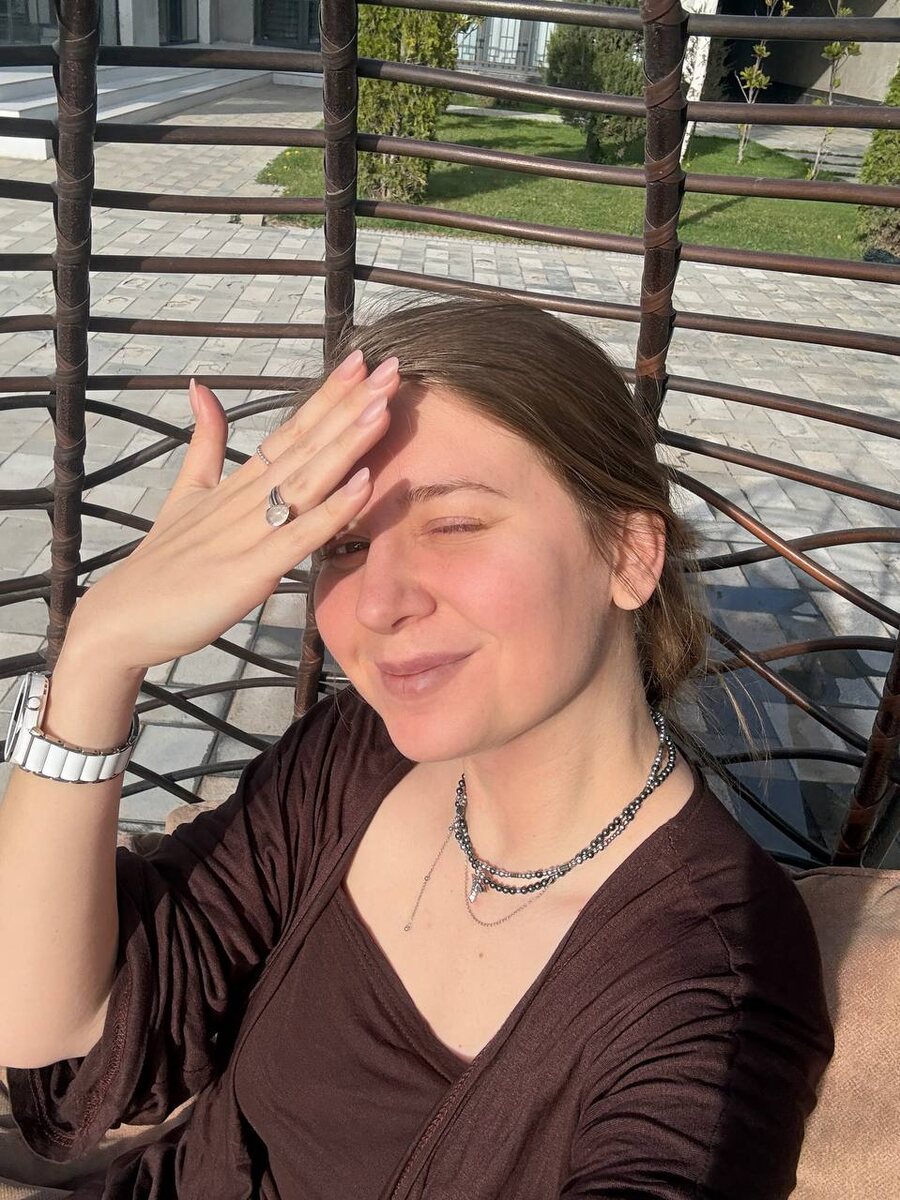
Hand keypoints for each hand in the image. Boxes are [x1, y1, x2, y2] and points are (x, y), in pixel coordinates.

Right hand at [66, 352, 398, 673]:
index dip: (328, 396)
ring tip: (382, 406)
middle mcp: (245, 499)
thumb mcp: (186, 493)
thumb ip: (205, 444)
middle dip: (349, 405)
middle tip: (389, 366)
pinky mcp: (249, 571)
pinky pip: (299, 536)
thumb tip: (202, 389)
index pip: (290, 430)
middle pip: (306, 444)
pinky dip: (332, 509)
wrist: (121, 620)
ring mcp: (247, 533)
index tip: (363, 359)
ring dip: (347, 443)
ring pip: (306, 480)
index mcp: (237, 483)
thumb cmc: (162, 566)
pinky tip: (365, 482)